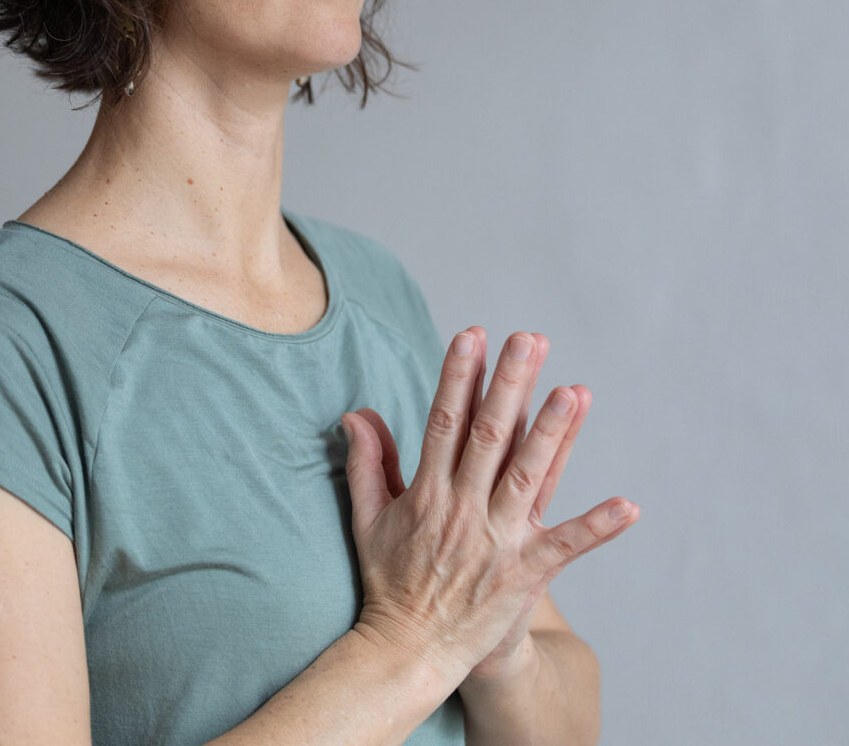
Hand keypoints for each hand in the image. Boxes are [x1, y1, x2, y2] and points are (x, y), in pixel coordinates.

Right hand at [341, 328, 638, 686]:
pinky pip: (566, 545)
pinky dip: (597, 526)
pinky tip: (630, 505)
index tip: (472, 335)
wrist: (409, 652)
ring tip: (573, 392)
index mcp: (427, 493)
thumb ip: (366, 462)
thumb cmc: (390, 580)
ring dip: (552, 434)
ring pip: (528, 477)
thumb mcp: (368, 518)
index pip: (444, 422)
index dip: (458, 377)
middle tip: (528, 339)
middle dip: (509, 384)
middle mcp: (463, 509)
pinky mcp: (525, 573)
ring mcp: (497, 540)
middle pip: (489, 437)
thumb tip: (357, 413)